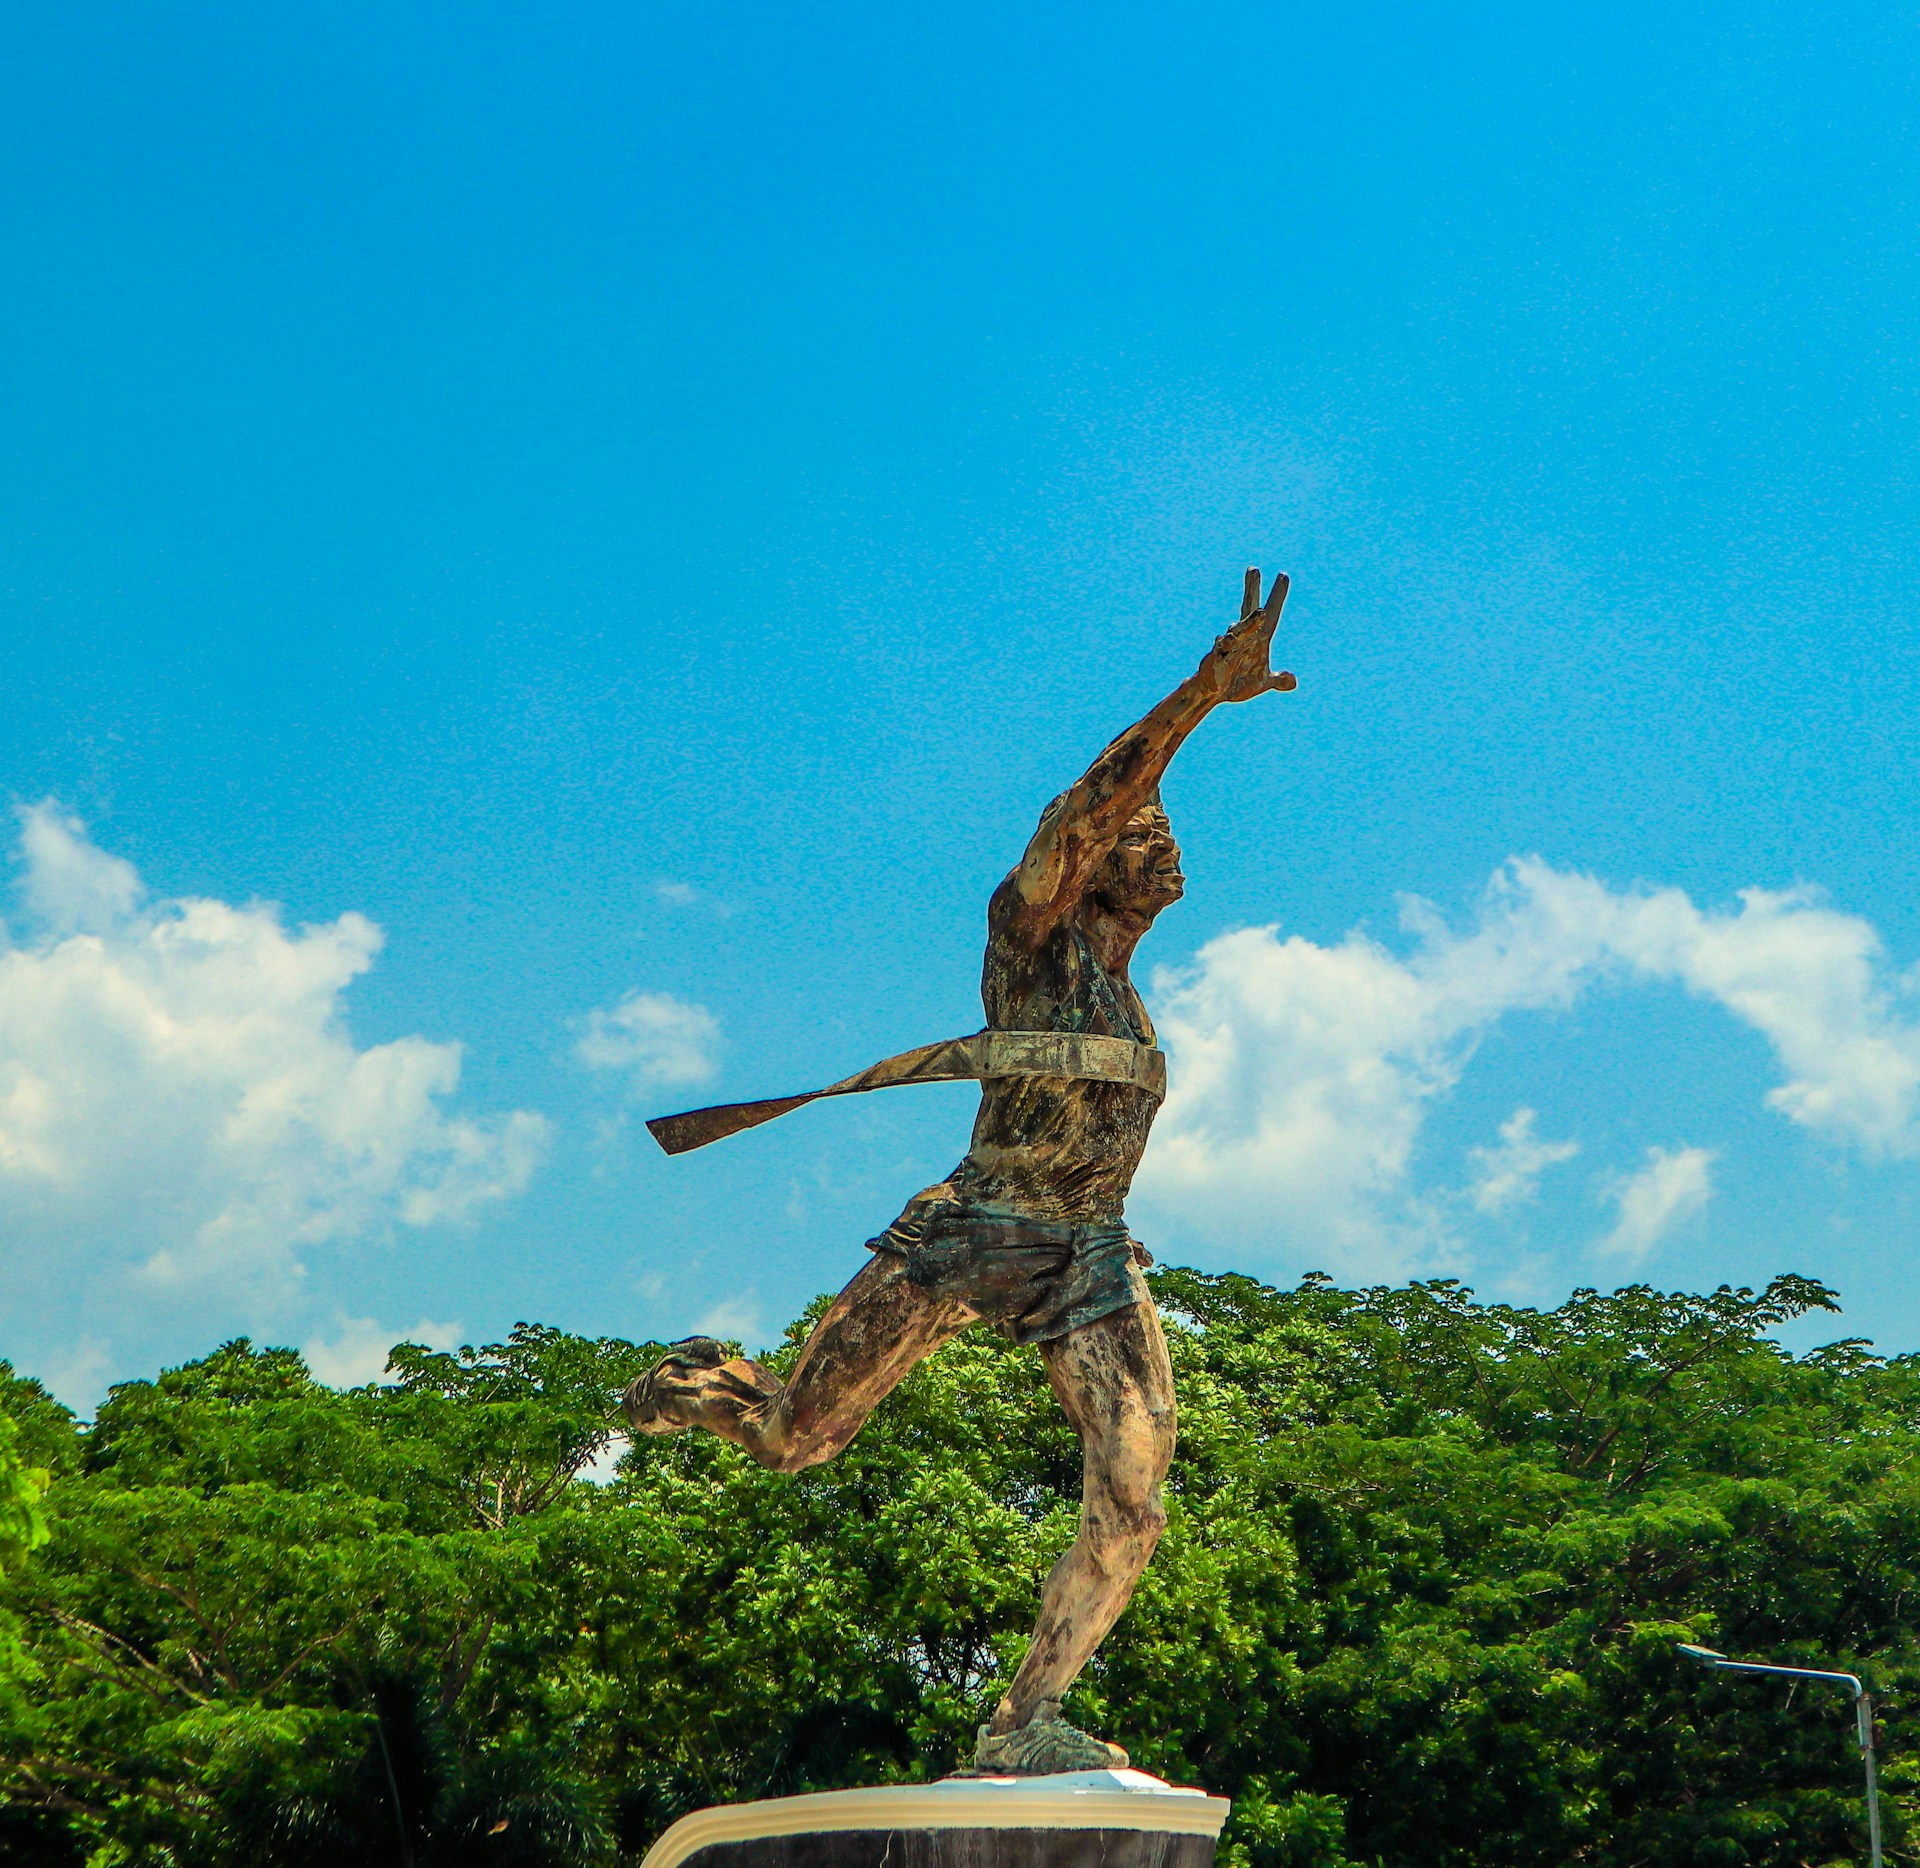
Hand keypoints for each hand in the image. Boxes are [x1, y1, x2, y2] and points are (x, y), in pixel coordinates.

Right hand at [1197, 567, 1295, 703]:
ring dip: (1250, 623)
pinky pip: (1220, 649)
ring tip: (1261, 613)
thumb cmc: (1236, 684)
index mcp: (1257, 638)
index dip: (1277, 595)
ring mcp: (1228, 646)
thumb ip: (1277, 680)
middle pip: (1248, 609)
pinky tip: (1225, 639)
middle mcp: (1243, 636)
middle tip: (1254, 568)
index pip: (1270, 613)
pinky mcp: (1215, 658)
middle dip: (1251, 590)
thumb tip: (1293, 682)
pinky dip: (1224, 645)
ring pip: (1239, 630)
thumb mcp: (1262, 683)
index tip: (1283, 574)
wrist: (1213, 694)